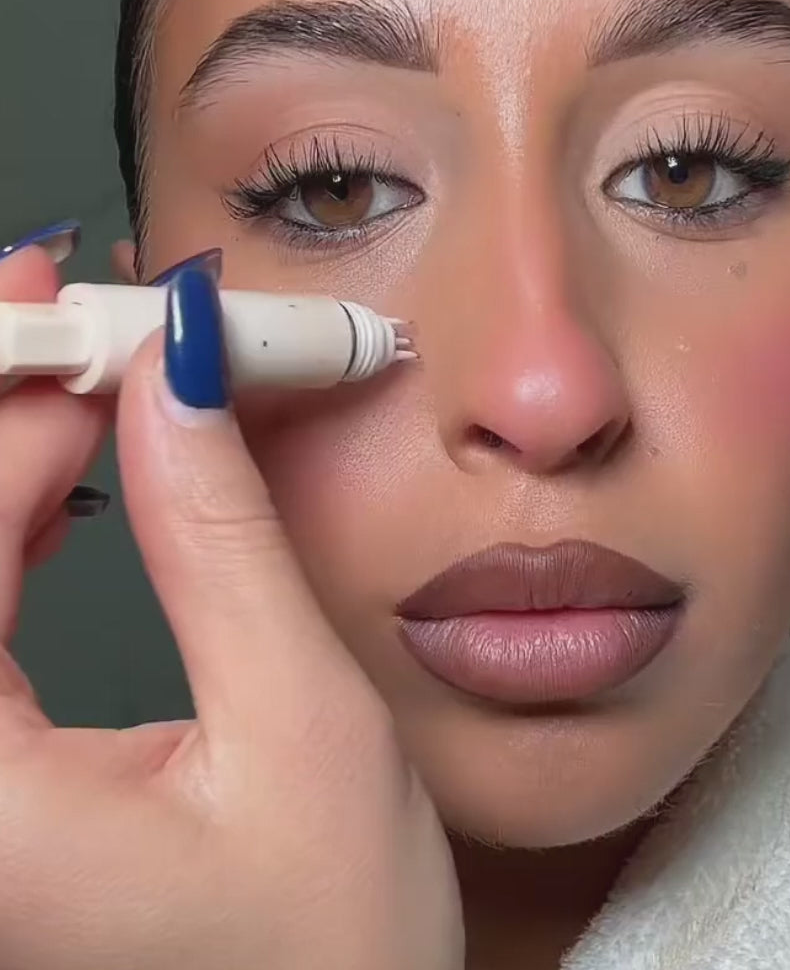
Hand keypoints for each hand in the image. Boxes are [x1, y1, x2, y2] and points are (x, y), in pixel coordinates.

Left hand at [0, 246, 463, 969]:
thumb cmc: (331, 960)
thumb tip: (178, 372)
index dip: (11, 406)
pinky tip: (61, 466)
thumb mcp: (300, 727)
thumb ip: (220, 538)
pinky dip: (9, 519)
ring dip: (4, 450)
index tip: (91, 316)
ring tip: (86, 367)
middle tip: (75, 310)